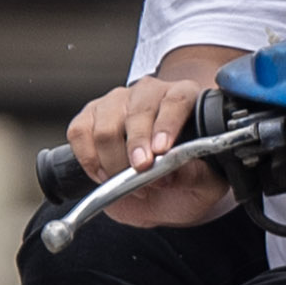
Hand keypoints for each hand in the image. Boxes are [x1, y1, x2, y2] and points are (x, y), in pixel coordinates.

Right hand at [67, 71, 233, 225]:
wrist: (164, 190)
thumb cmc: (188, 178)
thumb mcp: (206, 185)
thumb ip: (194, 176)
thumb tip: (170, 172)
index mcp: (185, 99)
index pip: (176, 100)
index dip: (167, 124)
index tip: (161, 150)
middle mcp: (148, 93)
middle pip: (137, 112)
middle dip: (136, 145)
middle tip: (140, 171)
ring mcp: (116, 102)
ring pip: (106, 126)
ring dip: (114, 161)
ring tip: (129, 183)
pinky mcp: (89, 117)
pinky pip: (79, 133)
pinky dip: (89, 160)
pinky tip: (106, 175)